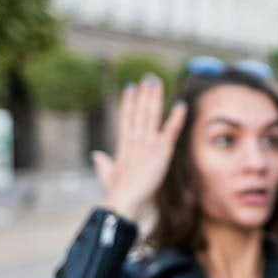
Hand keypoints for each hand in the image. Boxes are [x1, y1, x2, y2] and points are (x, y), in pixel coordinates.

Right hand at [92, 75, 186, 220]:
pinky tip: (181, 104)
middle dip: (144, 93)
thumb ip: (103, 164)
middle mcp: (136, 140)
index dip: (129, 102)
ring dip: (155, 97)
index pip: (127, 118)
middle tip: (148, 78)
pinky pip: (170, 130)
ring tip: (156, 81)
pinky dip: (176, 117)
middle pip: (140, 111)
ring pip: (152, 115)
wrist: (124, 199)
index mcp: (125, 144)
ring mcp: (148, 143)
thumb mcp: (108, 175)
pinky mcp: (161, 150)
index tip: (130, 87)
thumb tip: (96, 155)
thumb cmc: (117, 191)